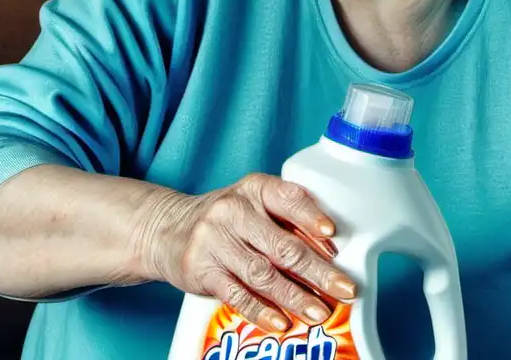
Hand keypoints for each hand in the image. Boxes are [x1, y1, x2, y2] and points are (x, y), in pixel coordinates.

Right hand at [137, 173, 356, 332]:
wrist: (165, 228)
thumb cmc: (223, 219)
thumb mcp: (252, 203)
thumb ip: (285, 220)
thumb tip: (330, 255)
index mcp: (254, 189)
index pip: (287, 198)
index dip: (311, 217)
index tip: (333, 236)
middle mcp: (233, 211)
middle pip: (282, 245)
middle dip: (318, 271)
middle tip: (344, 289)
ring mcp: (215, 240)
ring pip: (262, 273)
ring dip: (295, 296)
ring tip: (319, 312)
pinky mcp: (201, 270)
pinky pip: (236, 294)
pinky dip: (261, 311)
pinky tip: (281, 322)